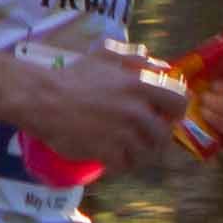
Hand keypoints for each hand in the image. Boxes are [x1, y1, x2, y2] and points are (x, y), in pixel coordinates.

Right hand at [16, 47, 189, 176]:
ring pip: (146, 154)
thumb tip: (160, 67)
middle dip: (155, 139)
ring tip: (125, 150)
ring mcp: (123, 134)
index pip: (179, 102)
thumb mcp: (105, 56)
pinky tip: (111, 159)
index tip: (164, 116)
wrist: (43, 100)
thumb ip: (135, 59)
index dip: (175, 112)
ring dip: (137, 154)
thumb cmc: (73, 76)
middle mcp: (136, 111)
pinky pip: (124, 165)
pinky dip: (119, 164)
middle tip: (142, 138)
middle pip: (164, 135)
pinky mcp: (107, 153)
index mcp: (140, 86)